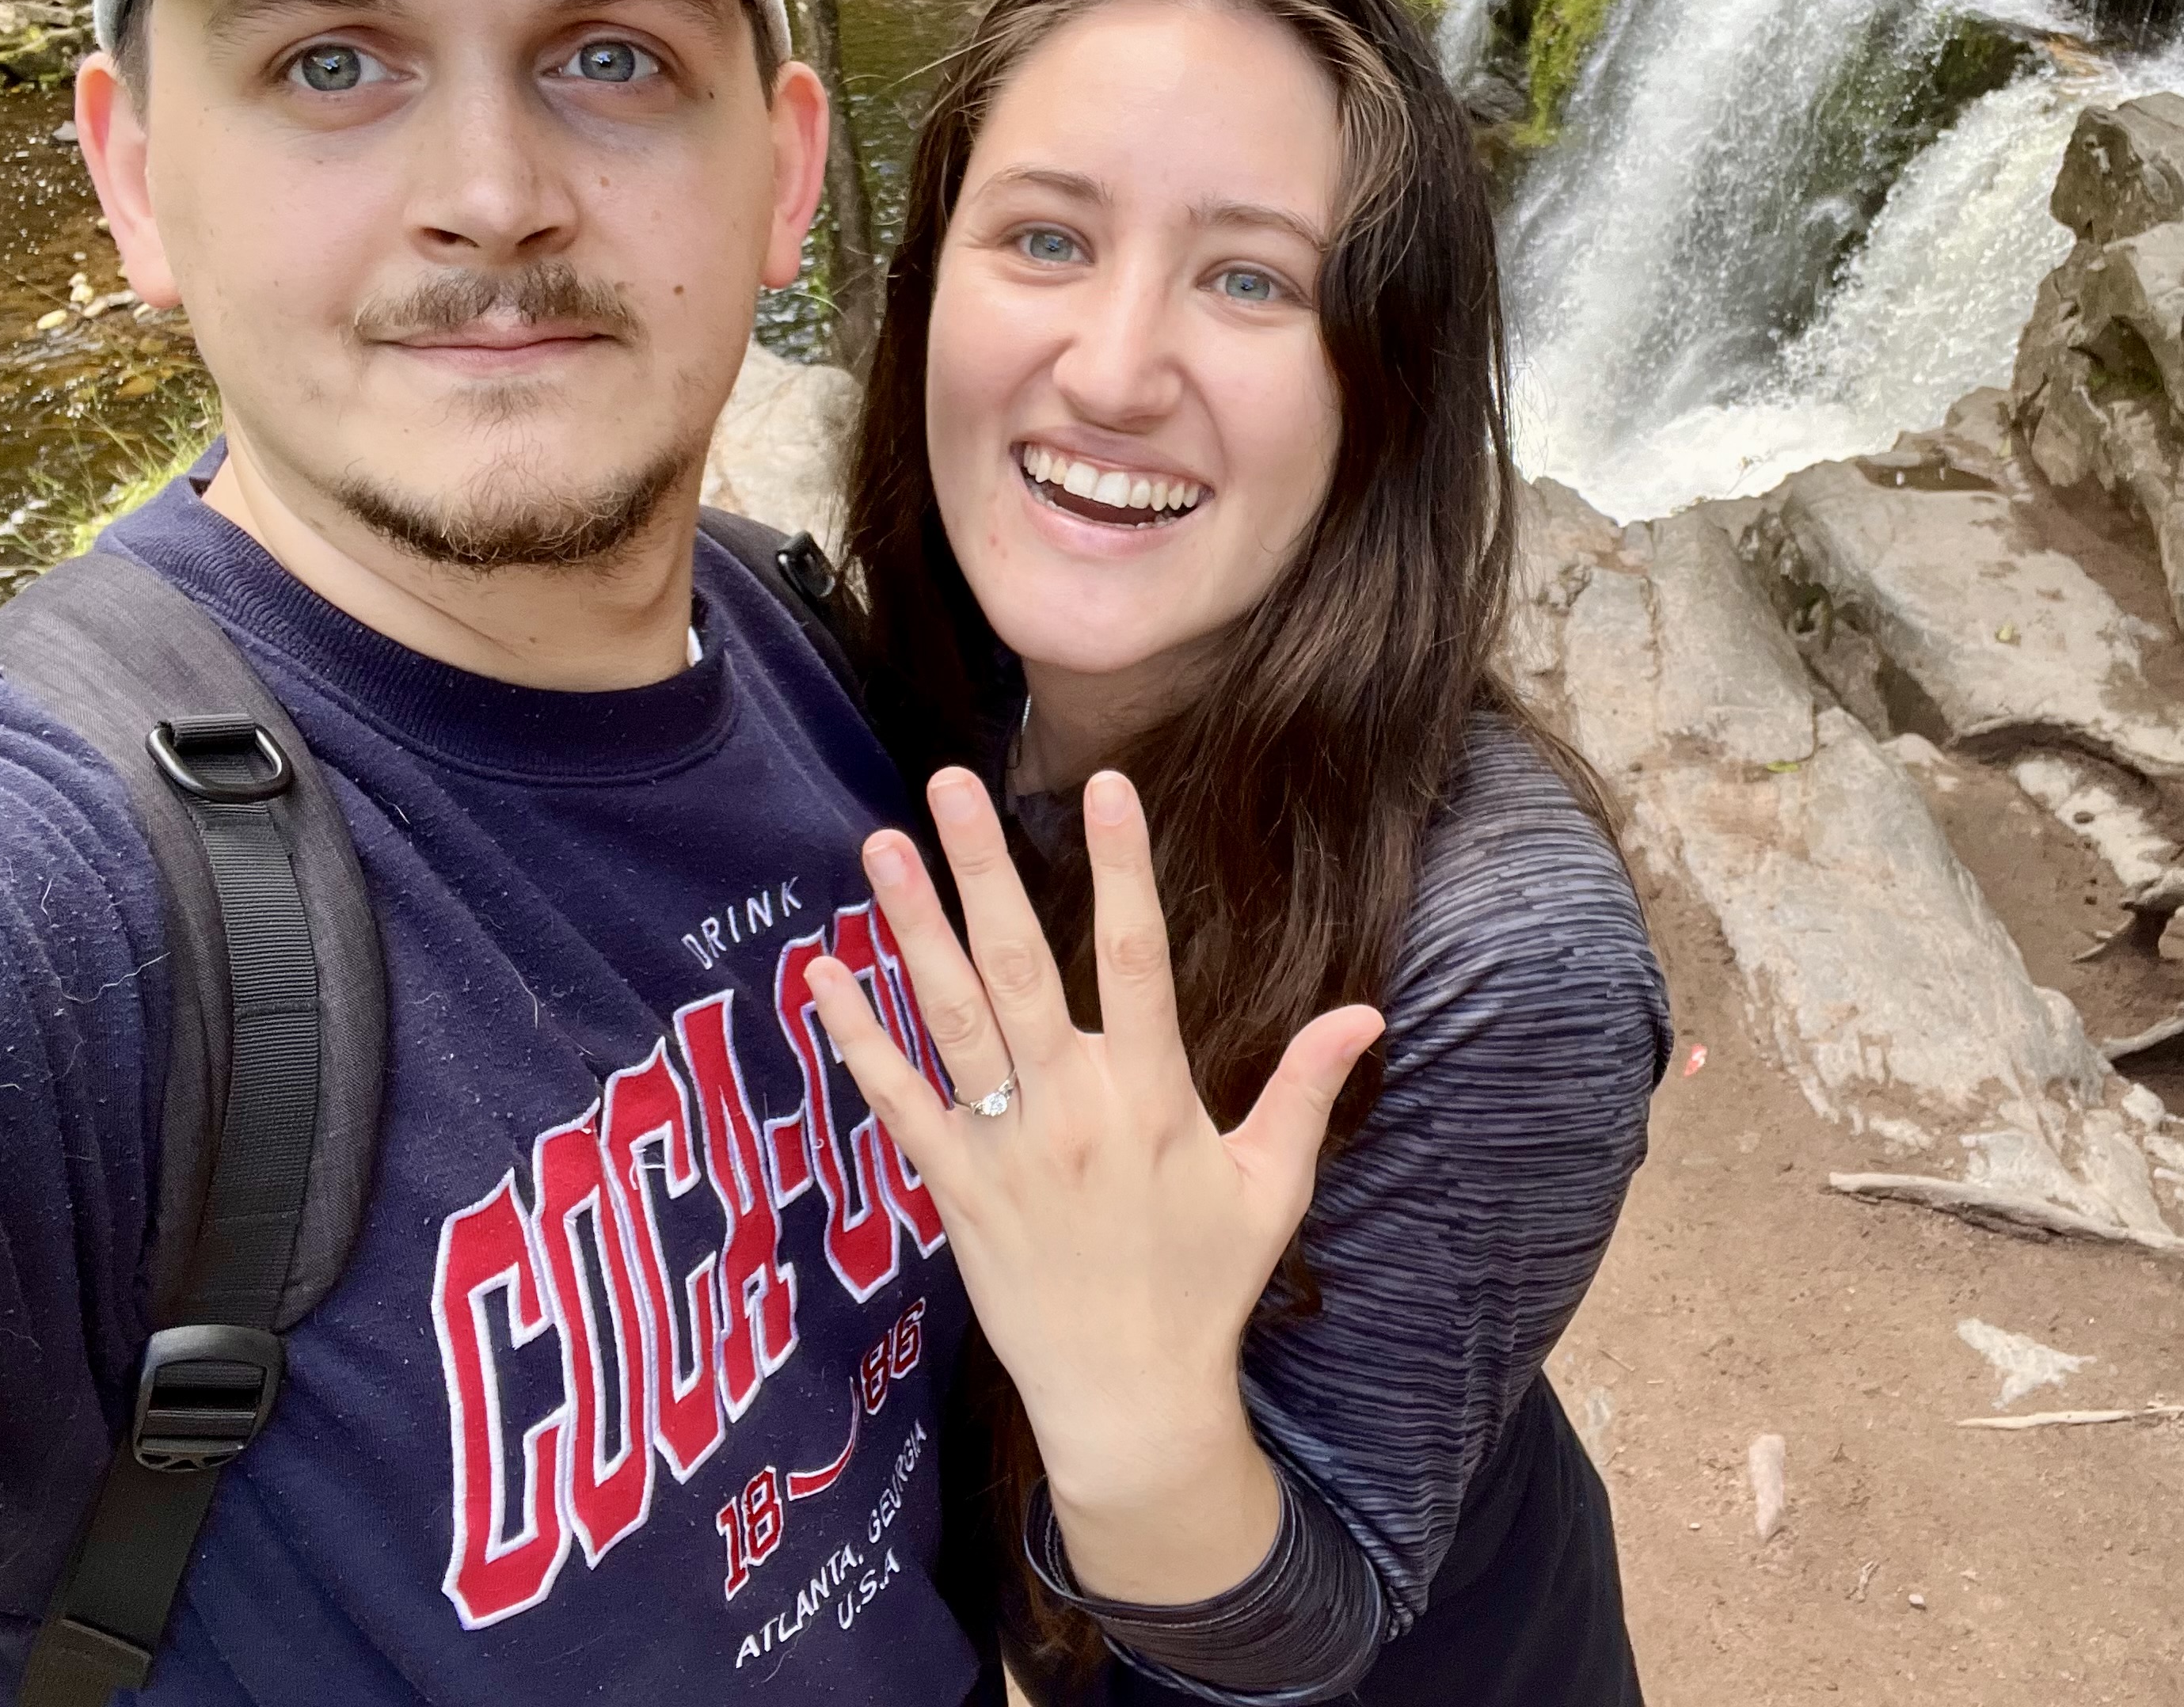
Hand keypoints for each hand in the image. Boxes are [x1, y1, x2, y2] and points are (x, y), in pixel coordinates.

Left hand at [802, 765, 1382, 1603]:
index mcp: (1152, 1098)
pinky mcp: (951, 1189)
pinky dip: (856, 1040)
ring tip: (881, 843)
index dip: (1123, 869)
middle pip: (1020, 967)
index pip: (1138, 959)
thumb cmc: (1205, 1288)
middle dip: (984, 868)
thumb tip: (1366, 1011)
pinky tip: (817, 977)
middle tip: (950, 783)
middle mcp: (1069, 1110)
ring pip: (949, 1019)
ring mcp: (1002, 1148)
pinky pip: (895, 1104)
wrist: (1128, 1400)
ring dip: (910, 928)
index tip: (1106, 785)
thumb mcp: (1270, 1187)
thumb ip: (1304, 1089)